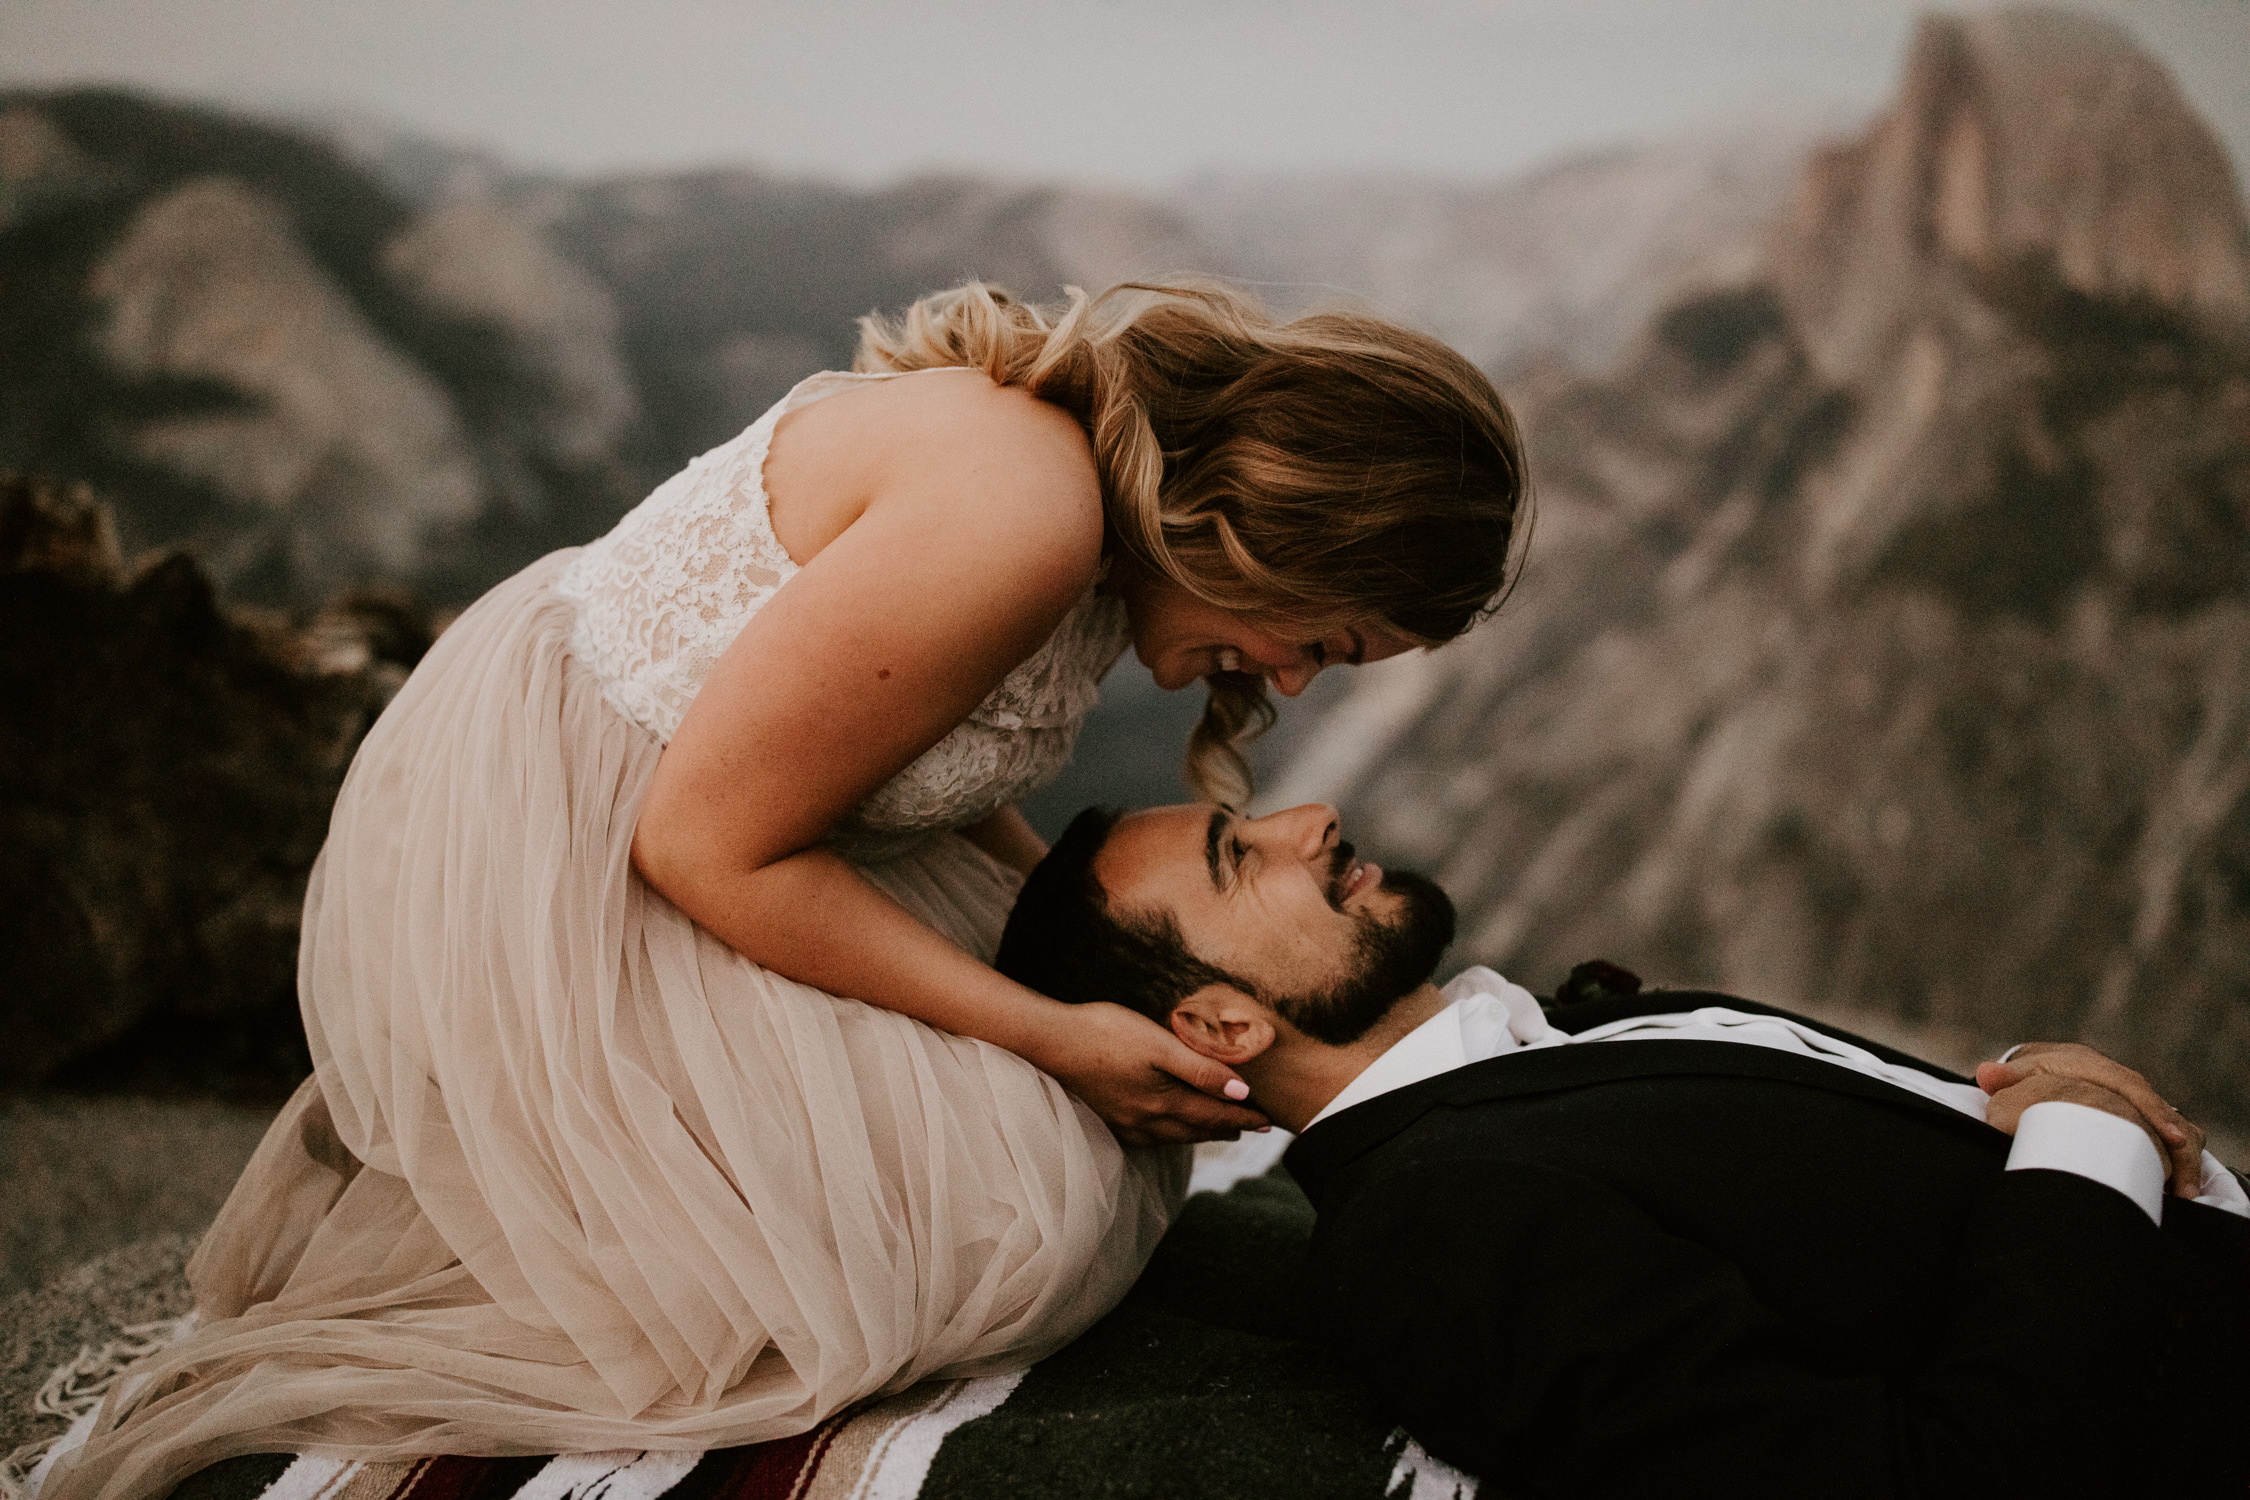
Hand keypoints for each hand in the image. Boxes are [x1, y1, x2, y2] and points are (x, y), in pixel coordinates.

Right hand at [1029, 1001, 1269, 1145]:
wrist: (1050, 1042)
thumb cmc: (1106, 1033)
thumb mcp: (1160, 1045)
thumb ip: (1201, 1069)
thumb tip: (1241, 1092)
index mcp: (1163, 1102)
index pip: (1214, 1115)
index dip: (1244, 1118)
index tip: (1270, 1122)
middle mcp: (1146, 1120)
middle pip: (1197, 1130)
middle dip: (1227, 1129)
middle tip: (1254, 1128)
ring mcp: (1124, 1122)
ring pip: (1174, 1136)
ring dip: (1200, 1133)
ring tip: (1220, 1130)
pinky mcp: (1107, 1117)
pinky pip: (1149, 1137)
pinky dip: (1170, 1135)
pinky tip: (1168, 1129)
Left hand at [1979, 1043, 2205, 1196]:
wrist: (2037, 1068)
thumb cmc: (2027, 1075)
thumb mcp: (2017, 1075)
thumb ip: (2006, 1078)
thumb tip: (1985, 1074)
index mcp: (2087, 1063)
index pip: (2127, 1084)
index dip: (2151, 1109)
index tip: (2173, 1138)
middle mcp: (2115, 1076)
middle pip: (2152, 1103)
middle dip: (2171, 1134)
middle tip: (2183, 1173)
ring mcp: (2128, 1094)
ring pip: (2165, 1119)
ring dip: (2181, 1153)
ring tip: (2185, 1190)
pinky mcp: (2136, 1112)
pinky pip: (2165, 1132)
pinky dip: (2176, 1157)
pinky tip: (2181, 1188)